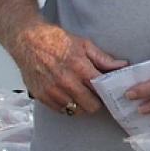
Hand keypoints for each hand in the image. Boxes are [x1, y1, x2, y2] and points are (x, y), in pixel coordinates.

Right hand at [11, 20, 125, 115]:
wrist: (27, 40)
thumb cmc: (55, 40)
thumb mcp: (83, 44)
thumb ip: (103, 58)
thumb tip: (122, 66)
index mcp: (80, 67)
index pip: (101, 90)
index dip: (107, 93)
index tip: (108, 92)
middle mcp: (66, 82)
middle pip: (91, 106)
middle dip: (95, 102)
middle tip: (94, 95)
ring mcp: (53, 91)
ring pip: (76, 111)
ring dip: (81, 105)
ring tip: (80, 94)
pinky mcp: (42, 96)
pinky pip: (61, 110)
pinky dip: (67, 106)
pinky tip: (67, 95)